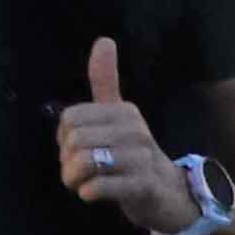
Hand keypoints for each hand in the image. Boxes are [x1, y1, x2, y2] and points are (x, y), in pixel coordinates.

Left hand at [55, 37, 184, 233]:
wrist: (171, 195)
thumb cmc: (134, 155)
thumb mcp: (119, 116)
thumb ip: (105, 81)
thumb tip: (104, 39)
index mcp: (124, 111)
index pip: (69, 118)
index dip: (64, 139)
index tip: (78, 149)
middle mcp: (134, 130)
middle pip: (74, 141)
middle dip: (67, 162)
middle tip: (80, 172)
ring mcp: (142, 158)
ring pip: (84, 163)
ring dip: (75, 180)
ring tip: (84, 184)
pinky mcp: (143, 186)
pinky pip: (99, 186)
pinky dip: (88, 192)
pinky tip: (94, 194)